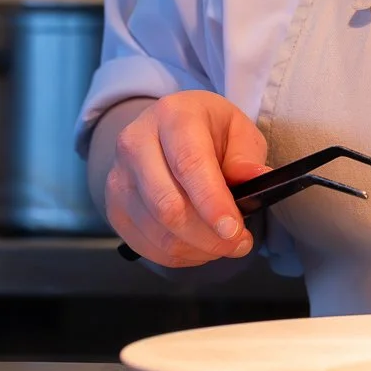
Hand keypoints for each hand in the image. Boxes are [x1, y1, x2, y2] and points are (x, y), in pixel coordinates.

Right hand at [101, 91, 268, 265]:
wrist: (166, 132)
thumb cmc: (208, 130)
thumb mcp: (237, 129)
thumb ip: (246, 156)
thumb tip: (256, 178)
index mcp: (172, 115)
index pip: (189, 164)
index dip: (211, 202)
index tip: (233, 230)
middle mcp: (136, 143)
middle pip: (167, 204)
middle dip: (207, 235)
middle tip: (239, 244)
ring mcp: (119, 178)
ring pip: (157, 230)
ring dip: (196, 248)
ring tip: (224, 246)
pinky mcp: (114, 208)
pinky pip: (145, 245)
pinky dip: (178, 255)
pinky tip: (200, 247)